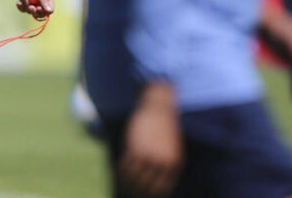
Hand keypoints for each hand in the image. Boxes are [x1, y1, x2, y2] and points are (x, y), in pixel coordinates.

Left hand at [9, 0, 54, 19]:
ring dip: (26, 6)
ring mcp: (32, 0)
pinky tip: (18, 2)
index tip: (38, 8)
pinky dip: (21, 7)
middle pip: (40, 13)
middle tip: (31, 7)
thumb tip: (49, 12)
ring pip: (31, 11)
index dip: (44, 12)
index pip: (49, 10)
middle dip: (35, 12)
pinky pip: (24, 9)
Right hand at [118, 82, 181, 197]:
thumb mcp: (168, 146)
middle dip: (137, 190)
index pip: (162, 189)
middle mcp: (163, 164)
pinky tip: (117, 170)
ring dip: (126, 182)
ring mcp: (149, 157)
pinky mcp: (136, 149)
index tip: (142, 193)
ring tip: (121, 182)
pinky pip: (125, 167)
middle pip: (146, 187)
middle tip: (128, 190)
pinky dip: (120, 170)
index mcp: (174, 164)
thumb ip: (162, 162)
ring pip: (134, 178)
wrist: (158, 103)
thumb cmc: (163, 124)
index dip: (150, 193)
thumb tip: (148, 178)